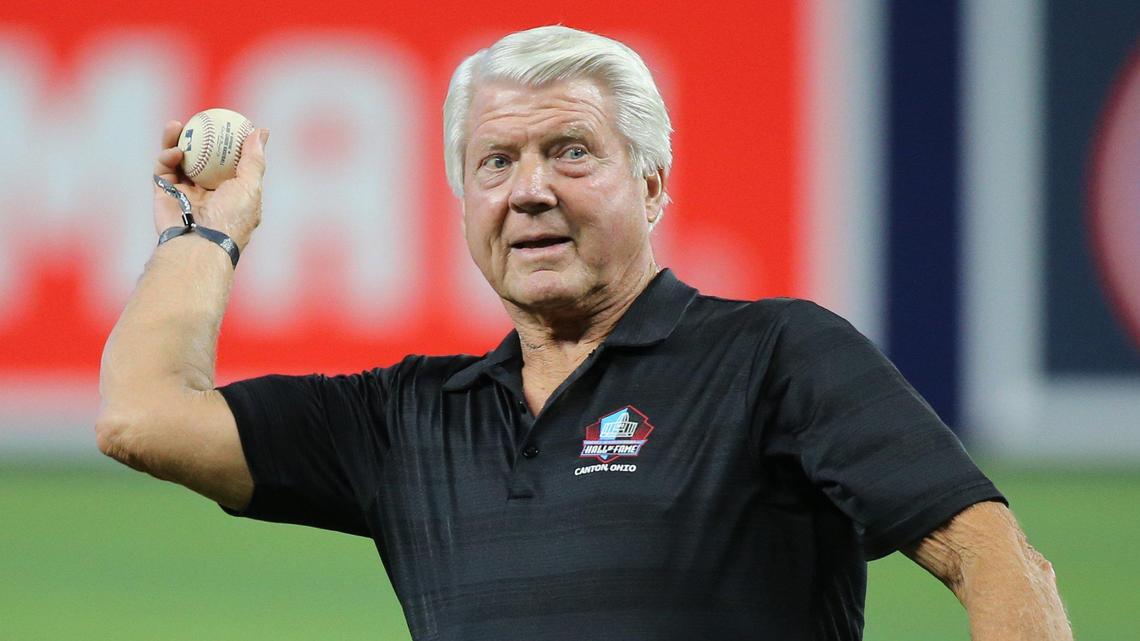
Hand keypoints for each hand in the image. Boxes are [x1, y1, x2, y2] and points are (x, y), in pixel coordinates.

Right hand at [153, 120, 268, 249]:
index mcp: (232, 194)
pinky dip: (167, 157)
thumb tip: (261, 132)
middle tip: (199, 119)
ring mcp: (185, 193)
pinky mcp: (164, 194)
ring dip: (177, 140)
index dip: (230, 143)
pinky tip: (174, 150)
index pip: (231, 163)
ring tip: (177, 124)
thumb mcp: (251, 186)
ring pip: (179, 160)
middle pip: (202, 158)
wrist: (199, 243)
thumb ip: (254, 159)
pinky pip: (163, 170)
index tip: (230, 122)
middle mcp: (209, 193)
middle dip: (200, 137)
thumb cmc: (230, 218)